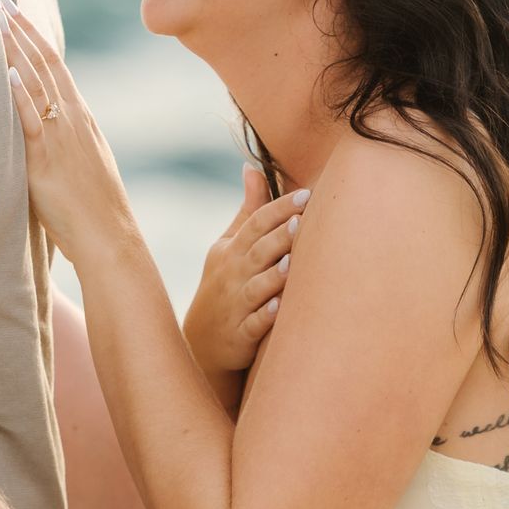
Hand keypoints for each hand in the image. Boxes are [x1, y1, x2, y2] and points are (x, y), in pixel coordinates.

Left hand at [0, 0, 137, 265]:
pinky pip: (34, 123)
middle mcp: (73, 119)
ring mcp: (62, 137)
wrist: (110, 239)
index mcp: (80, 117)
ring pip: (37, 83)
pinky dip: (21, 97)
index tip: (11, 9)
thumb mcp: (80, 163)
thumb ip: (61, 140)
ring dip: (13, 50)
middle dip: (18, 28)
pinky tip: (7, 74)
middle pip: (44, 63)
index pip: (54, 64)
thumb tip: (40, 127)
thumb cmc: (92, 210)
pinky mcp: (48, 161)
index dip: (31, 34)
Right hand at [183, 165, 308, 377]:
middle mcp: (233, 274)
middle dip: (280, 236)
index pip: (255, 224)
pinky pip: (253, 324)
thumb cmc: (224, 283)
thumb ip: (247, 209)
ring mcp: (236, 305)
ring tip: (293, 262)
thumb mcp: (228, 245)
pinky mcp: (241, 334)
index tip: (307, 194)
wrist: (202, 340)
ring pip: (257, 287)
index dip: (279, 209)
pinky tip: (278, 308)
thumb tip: (252, 167)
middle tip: (303, 219)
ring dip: (274, 275)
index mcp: (231, 250)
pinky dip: (264, 316)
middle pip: (258, 251)